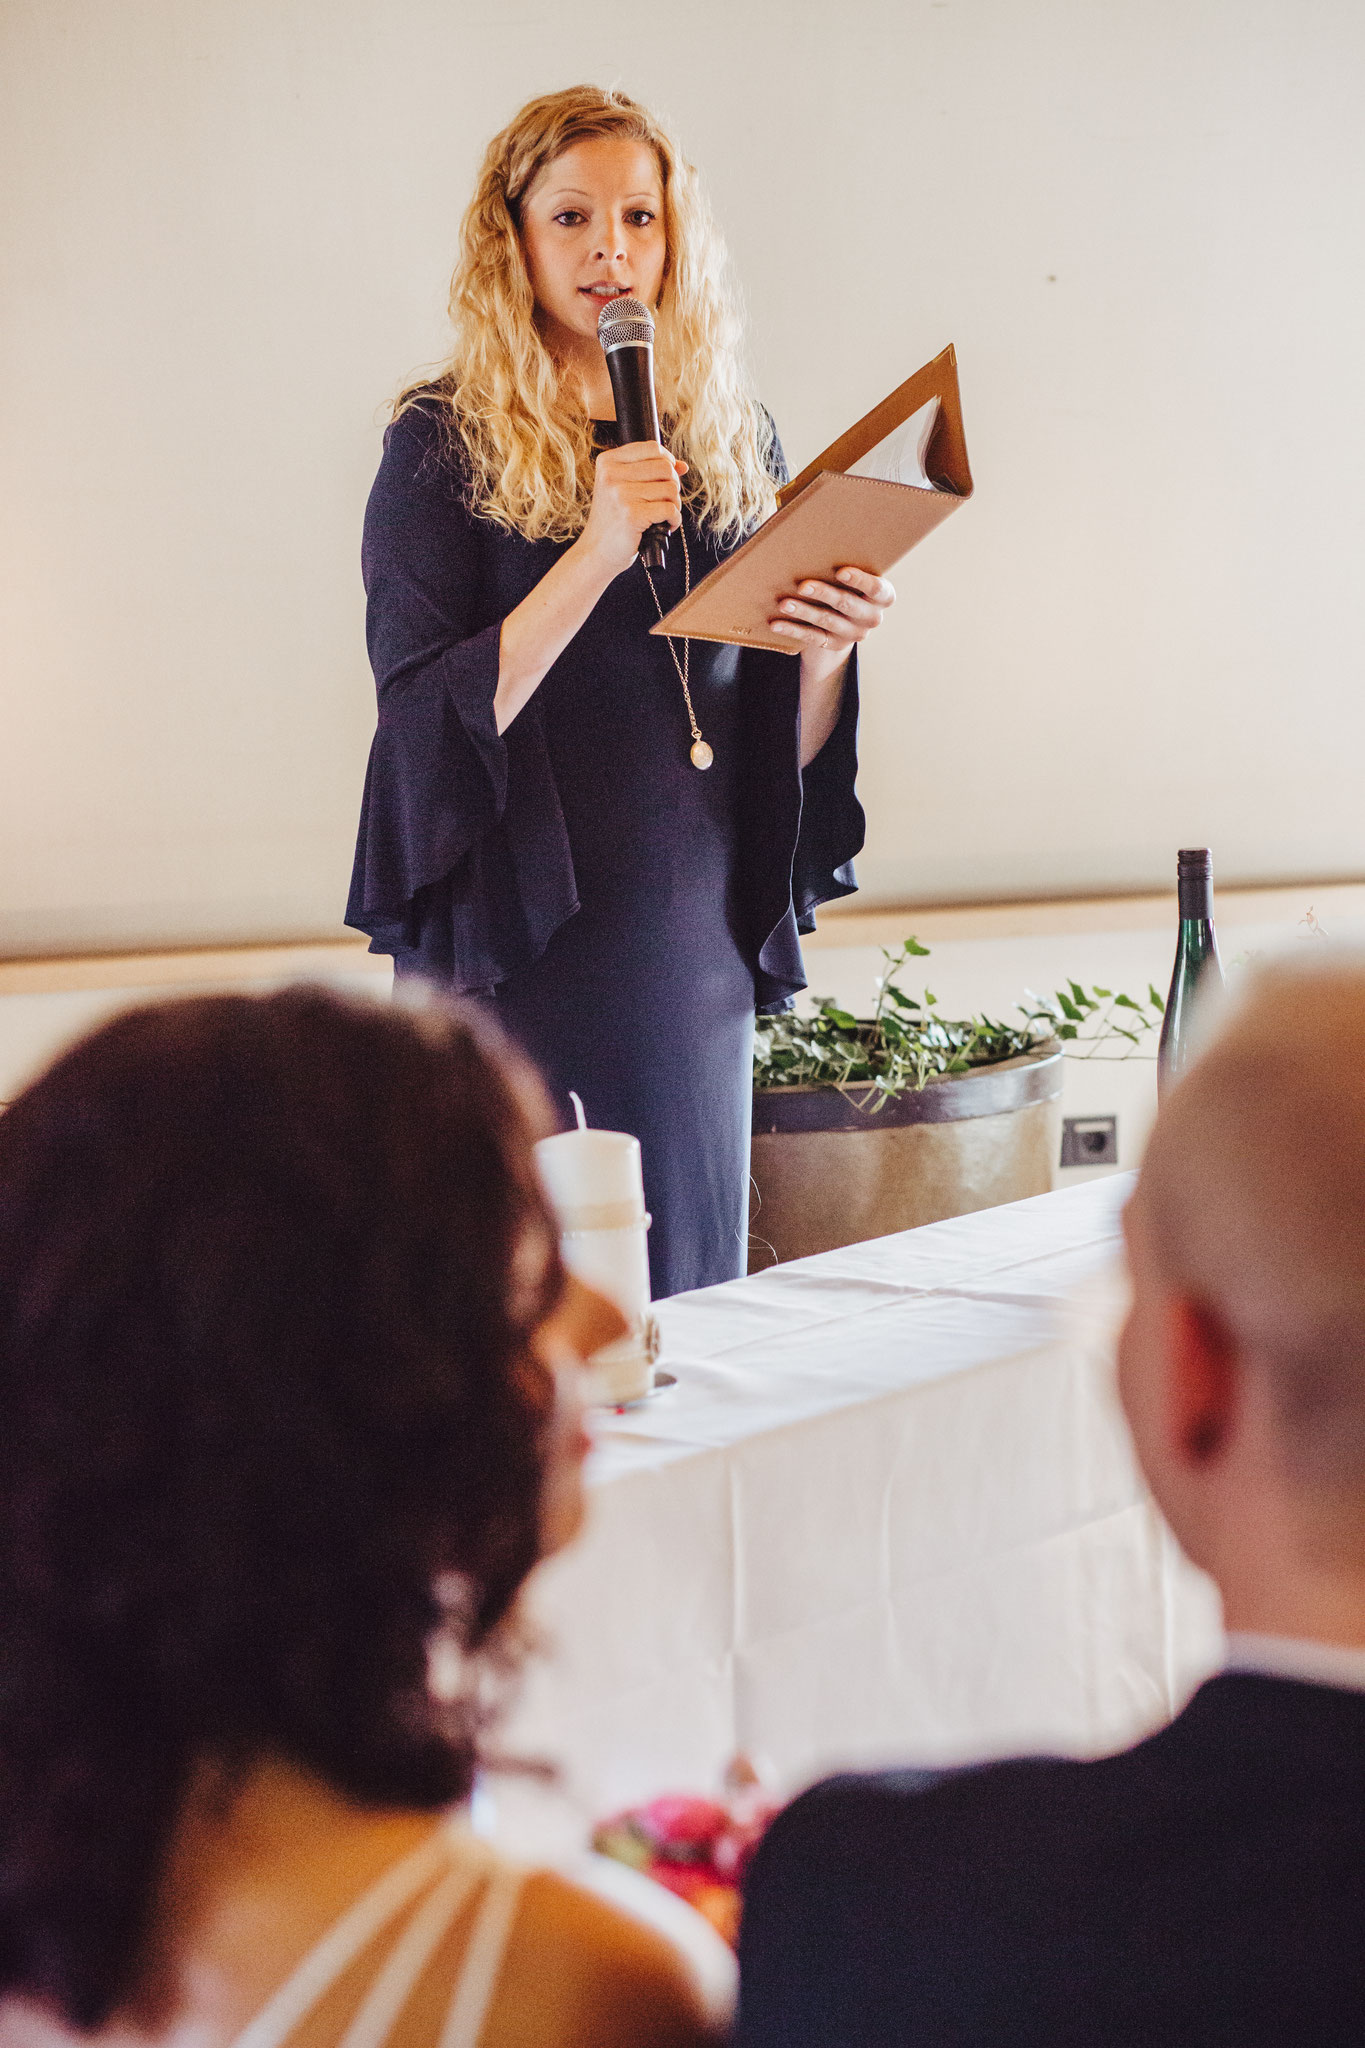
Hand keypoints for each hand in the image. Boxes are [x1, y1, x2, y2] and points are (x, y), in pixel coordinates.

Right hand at [579, 441, 687, 577]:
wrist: (596, 552)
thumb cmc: (613, 520)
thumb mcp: (623, 488)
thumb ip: (650, 472)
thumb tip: (682, 465)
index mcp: (608, 462)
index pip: (652, 448)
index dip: (668, 462)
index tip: (666, 478)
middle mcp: (612, 475)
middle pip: (665, 468)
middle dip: (672, 485)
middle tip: (664, 501)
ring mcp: (621, 495)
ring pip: (671, 488)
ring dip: (674, 504)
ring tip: (661, 515)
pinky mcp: (632, 515)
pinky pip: (670, 509)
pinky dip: (674, 520)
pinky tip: (664, 526)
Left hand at [769, 565, 895, 653]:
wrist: (846, 618)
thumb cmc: (848, 582)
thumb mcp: (854, 574)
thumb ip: (845, 558)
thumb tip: (812, 529)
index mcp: (883, 596)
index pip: (876, 588)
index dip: (860, 581)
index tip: (841, 571)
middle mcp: (872, 617)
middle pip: (847, 604)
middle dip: (824, 594)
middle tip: (803, 586)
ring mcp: (853, 633)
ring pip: (826, 621)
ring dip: (803, 611)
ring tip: (784, 603)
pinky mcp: (834, 645)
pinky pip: (812, 638)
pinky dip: (793, 629)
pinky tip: (776, 623)